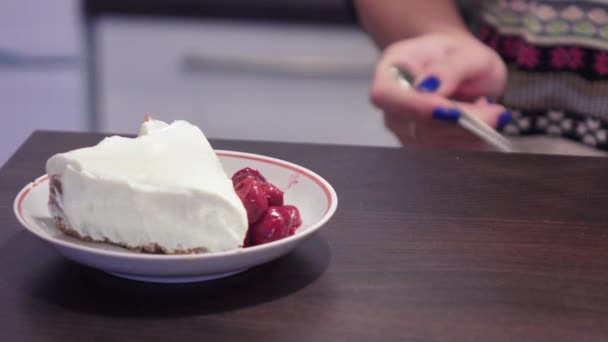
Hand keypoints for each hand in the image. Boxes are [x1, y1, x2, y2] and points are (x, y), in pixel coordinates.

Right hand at [370, 33, 510, 149]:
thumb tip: (430, 88)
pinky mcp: (419, 146)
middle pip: (415, 124)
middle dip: (459, 123)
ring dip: (468, 134)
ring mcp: (403, 128)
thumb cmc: (458, 55)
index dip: (416, 107)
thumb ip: (450, 67)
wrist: (458, 69)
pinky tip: (482, 124)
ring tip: (490, 111)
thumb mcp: (466, 51)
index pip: (387, 95)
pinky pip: (445, 153)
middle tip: (496, 112)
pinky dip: (470, 142)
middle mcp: (391, 104)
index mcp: (391, 70)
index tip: (454, 110)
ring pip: (433, 144)